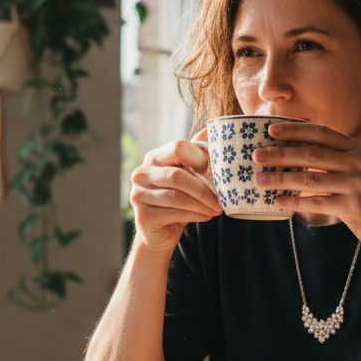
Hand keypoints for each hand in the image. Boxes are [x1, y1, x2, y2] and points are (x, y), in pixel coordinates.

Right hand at [128, 130, 221, 255]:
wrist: (160, 232)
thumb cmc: (178, 199)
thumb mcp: (188, 174)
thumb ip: (197, 153)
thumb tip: (212, 128)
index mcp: (154, 158)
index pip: (178, 147)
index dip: (200, 158)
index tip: (217, 172)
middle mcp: (141, 173)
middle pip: (177, 175)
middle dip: (203, 189)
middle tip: (221, 200)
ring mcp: (138, 194)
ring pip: (176, 196)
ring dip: (201, 204)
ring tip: (217, 210)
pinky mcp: (142, 215)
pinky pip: (174, 212)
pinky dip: (195, 215)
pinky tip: (206, 216)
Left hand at [252, 122, 360, 257]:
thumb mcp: (360, 173)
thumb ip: (336, 162)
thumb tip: (297, 157)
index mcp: (358, 149)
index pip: (321, 133)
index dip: (295, 130)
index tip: (271, 130)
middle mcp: (358, 163)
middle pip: (311, 154)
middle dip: (280, 154)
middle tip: (256, 155)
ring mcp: (357, 184)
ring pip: (310, 179)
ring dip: (281, 179)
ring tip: (259, 180)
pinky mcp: (354, 207)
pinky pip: (318, 203)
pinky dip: (295, 202)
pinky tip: (278, 202)